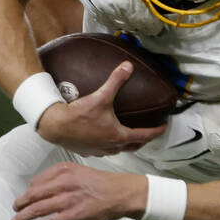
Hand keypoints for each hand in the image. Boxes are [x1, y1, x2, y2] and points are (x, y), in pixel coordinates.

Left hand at [12, 162, 145, 219]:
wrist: (122, 193)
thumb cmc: (102, 183)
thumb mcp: (80, 171)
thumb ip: (61, 177)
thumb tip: (40, 187)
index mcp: (65, 170)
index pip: (37, 181)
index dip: (28, 191)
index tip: (25, 198)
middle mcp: (64, 183)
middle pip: (34, 194)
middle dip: (20, 203)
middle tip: (15, 209)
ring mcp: (69, 200)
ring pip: (39, 209)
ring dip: (23, 216)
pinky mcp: (75, 215)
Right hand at [37, 61, 166, 155]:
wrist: (55, 126)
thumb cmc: (78, 115)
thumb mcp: (100, 96)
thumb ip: (115, 80)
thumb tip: (127, 67)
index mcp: (118, 135)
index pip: (144, 135)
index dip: (156, 131)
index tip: (163, 128)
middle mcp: (110, 146)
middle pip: (133, 146)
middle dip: (143, 140)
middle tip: (148, 133)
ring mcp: (99, 151)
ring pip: (118, 150)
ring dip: (125, 144)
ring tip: (127, 136)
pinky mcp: (87, 151)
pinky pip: (103, 151)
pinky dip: (108, 146)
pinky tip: (104, 139)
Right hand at [64, 0, 164, 34]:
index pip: (147, 21)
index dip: (155, 22)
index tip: (158, 20)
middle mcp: (115, 7)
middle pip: (135, 25)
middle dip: (144, 23)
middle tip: (150, 17)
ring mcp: (101, 9)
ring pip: (121, 24)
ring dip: (130, 22)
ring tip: (136, 15)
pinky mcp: (91, 7)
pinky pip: (107, 20)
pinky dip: (116, 19)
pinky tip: (120, 12)